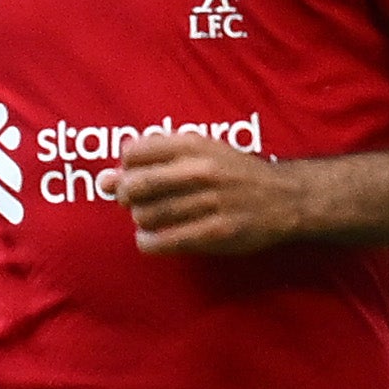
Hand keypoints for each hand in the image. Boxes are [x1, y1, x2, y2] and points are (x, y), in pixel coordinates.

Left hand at [115, 131, 311, 255]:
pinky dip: (148, 242)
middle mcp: (201, 171)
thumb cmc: (233, 173)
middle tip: (133, 202)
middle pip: (134, 186)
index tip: (132, 175)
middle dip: (124, 197)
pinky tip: (151, 239)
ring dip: (140, 220)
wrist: (286, 198)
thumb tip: (103, 180)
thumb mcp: (200, 152)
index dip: (125, 167)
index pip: (134, 153)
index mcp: (194, 145)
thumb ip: (153, 159)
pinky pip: (163, 241)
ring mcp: (210, 203)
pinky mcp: (216, 233)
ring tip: (151, 218)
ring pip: (146, 215)